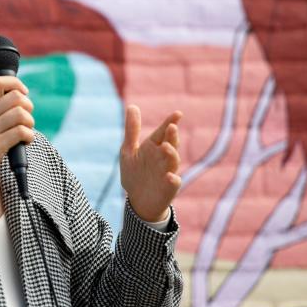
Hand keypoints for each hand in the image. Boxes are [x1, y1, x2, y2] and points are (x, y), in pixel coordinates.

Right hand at [0, 75, 34, 183]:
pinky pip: (21, 132)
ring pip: (20, 114)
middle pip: (15, 97)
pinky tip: (25, 142)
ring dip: (29, 122)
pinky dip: (29, 136)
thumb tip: (17, 104)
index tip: (23, 93)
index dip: (16, 84)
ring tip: (26, 131)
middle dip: (28, 106)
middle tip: (25, 118)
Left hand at [120, 107, 182, 221]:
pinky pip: (174, 182)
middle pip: (170, 144)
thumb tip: (132, 106)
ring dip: (171, 154)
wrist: (138, 201)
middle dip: (172, 136)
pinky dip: (173, 179)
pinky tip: (170, 176)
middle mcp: (163, 158)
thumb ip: (132, 130)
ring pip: (173, 161)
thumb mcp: (129, 150)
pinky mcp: (168, 188)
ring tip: (166, 146)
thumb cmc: (135, 174)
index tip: (177, 114)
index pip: (163, 132)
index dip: (170, 123)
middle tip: (171, 127)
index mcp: (153, 147)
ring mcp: (167, 172)